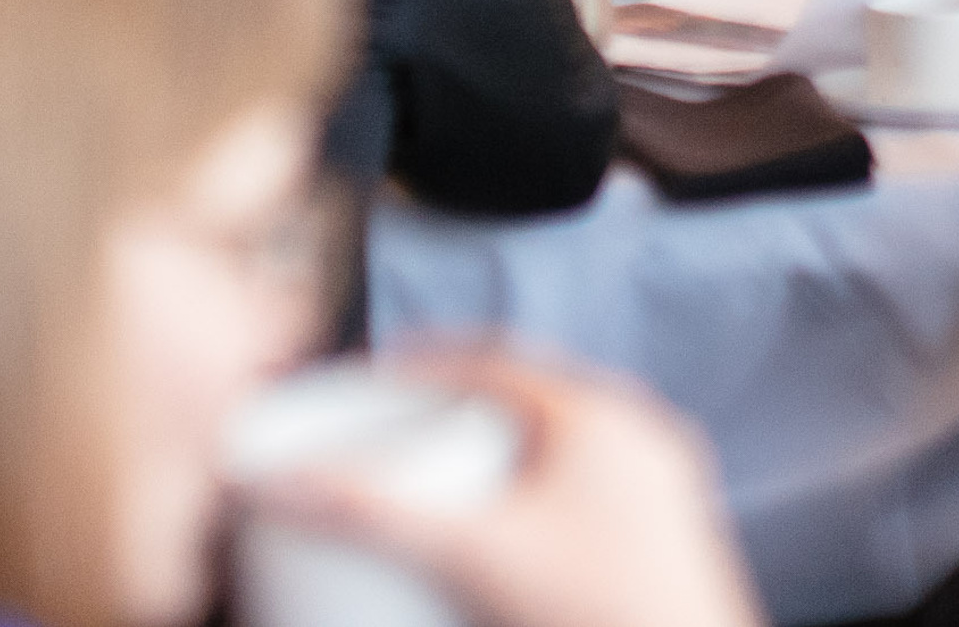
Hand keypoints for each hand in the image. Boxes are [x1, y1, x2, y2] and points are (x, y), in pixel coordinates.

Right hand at [243, 350, 764, 626]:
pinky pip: (588, 494)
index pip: (490, 357)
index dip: (421, 364)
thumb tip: (288, 480)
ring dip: (501, 459)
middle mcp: (640, 437)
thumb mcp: (476, 554)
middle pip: (526, 402)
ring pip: (561, 450)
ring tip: (444, 491)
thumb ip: (375, 509)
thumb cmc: (609, 615)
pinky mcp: (670, 543)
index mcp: (600, 412)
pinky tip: (507, 543)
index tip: (373, 382)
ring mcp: (662, 490)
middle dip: (457, 414)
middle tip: (400, 438)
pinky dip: (537, 501)